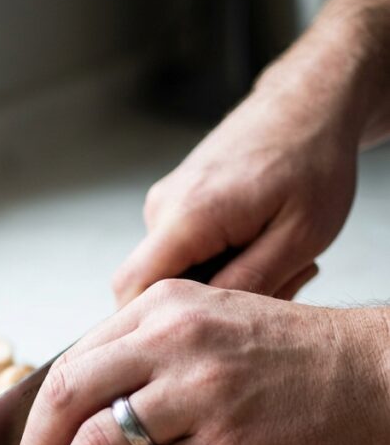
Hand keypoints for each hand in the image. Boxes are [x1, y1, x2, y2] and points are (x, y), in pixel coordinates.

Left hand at [19, 281, 389, 444]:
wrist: (379, 375)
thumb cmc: (295, 359)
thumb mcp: (212, 326)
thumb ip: (148, 357)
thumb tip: (83, 414)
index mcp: (163, 309)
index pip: (70, 365)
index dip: (38, 420)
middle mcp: (174, 342)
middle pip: (65, 401)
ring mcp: (201, 395)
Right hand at [112, 74, 359, 305]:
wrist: (309, 105)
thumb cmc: (312, 159)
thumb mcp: (300, 236)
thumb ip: (250, 283)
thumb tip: (206, 320)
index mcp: (188, 216)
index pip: (131, 289)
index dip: (149, 325)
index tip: (192, 339)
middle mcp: (164, 208)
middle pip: (147, 288)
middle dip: (194, 310)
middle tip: (259, 295)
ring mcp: (165, 204)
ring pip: (168, 273)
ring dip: (211, 285)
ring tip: (268, 263)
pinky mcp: (174, 204)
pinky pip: (179, 253)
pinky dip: (213, 264)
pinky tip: (254, 249)